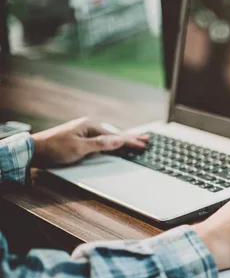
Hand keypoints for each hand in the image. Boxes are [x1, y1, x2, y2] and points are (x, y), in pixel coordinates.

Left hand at [31, 117, 148, 166]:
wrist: (34, 150)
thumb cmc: (55, 148)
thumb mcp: (79, 148)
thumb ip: (100, 144)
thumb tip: (118, 140)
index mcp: (90, 127)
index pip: (115, 136)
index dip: (130, 141)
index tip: (144, 144)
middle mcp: (88, 127)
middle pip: (114, 134)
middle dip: (130, 138)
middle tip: (146, 139)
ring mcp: (84, 132)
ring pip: (108, 137)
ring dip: (122, 140)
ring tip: (135, 141)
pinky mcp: (80, 139)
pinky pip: (101, 140)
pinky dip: (111, 142)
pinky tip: (114, 143)